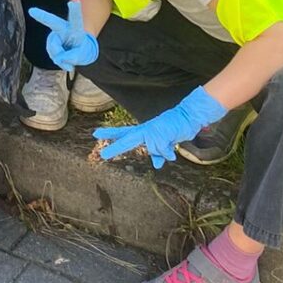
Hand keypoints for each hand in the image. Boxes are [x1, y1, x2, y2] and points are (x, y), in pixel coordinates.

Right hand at [29, 0, 99, 70]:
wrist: (76, 51)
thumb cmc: (80, 48)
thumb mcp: (83, 52)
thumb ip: (73, 56)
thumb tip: (59, 58)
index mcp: (75, 28)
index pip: (76, 18)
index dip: (75, 9)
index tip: (75, 0)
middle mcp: (63, 29)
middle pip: (54, 22)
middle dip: (43, 16)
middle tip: (32, 11)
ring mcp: (56, 37)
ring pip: (56, 49)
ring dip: (64, 58)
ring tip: (69, 56)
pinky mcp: (51, 45)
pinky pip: (55, 57)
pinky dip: (61, 62)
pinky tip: (65, 60)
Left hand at [94, 85, 225, 167]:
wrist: (187, 117)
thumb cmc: (175, 128)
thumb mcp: (165, 143)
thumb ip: (159, 152)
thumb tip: (157, 165)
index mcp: (144, 130)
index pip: (123, 131)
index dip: (110, 133)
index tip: (95, 134)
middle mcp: (145, 129)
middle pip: (127, 138)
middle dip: (116, 146)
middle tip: (102, 155)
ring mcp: (153, 130)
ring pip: (152, 148)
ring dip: (161, 150)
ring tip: (168, 142)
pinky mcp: (161, 132)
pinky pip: (162, 149)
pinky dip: (167, 150)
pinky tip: (171, 144)